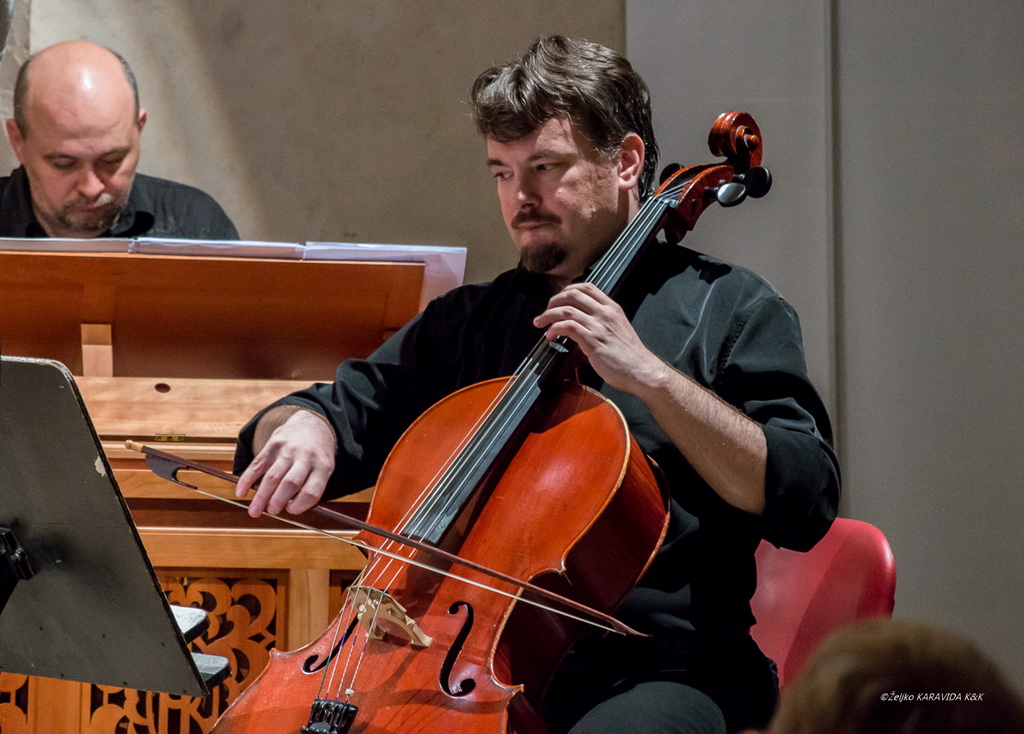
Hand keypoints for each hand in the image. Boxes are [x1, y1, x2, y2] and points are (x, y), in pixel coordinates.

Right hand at [235, 407, 336, 517]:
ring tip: (254, 511)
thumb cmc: (317, 456)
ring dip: (261, 496)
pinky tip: (240, 492)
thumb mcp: (324, 469)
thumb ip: (310, 487)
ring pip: (272, 476)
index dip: (300, 505)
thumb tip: (288, 510)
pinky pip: (258, 464)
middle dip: (278, 501)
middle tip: (271, 512)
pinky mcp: (273, 445)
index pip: (312, 491)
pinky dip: (247, 479)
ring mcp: (288, 450)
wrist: (312, 424)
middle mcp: (306, 457)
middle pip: (290, 483)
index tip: (290, 510)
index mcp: (322, 467)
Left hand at [533, 282, 669, 396]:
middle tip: (545, 312)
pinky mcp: (593, 340)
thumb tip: (578, 326)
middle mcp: (605, 313)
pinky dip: (554, 329)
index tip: (557, 300)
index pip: (587, 287)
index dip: (567, 290)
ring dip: (548, 315)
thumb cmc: (629, 355)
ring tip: (540, 323)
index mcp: (612, 308)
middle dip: (553, 301)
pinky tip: (550, 336)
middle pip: (573, 294)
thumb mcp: (617, 330)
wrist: (641, 371)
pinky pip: (567, 327)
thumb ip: (600, 323)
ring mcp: (599, 326)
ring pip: (566, 309)